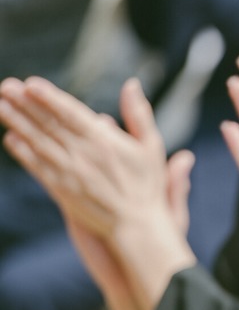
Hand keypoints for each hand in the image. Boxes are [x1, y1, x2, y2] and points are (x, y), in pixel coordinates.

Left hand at [0, 77, 178, 238]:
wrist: (137, 225)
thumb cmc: (146, 183)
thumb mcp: (152, 146)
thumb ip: (139, 114)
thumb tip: (131, 84)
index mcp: (106, 142)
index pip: (71, 114)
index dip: (50, 98)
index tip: (30, 84)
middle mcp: (85, 155)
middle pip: (49, 125)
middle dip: (25, 104)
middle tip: (5, 86)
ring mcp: (71, 173)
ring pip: (39, 143)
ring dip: (17, 123)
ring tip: (0, 106)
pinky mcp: (62, 190)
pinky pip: (38, 168)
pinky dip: (23, 153)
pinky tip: (10, 139)